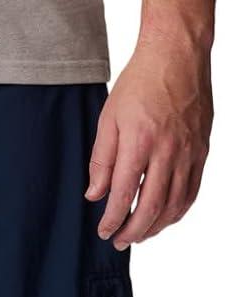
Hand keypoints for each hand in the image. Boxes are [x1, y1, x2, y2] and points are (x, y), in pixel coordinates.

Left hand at [86, 37, 212, 248]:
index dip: (113, 219)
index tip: (104, 232)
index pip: (124, 194)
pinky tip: (165, 217)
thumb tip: (95, 194)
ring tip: (140, 234)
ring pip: (175, 204)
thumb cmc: (140, 83)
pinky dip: (178, 210)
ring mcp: (189, 151)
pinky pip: (192, 190)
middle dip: (133, 231)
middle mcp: (167, 150)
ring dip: (156, 226)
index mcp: (139, 141)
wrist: (177, 55)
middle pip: (151, 206)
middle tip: (120, 242)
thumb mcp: (108, 118)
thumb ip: (101, 160)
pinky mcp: (202, 150)